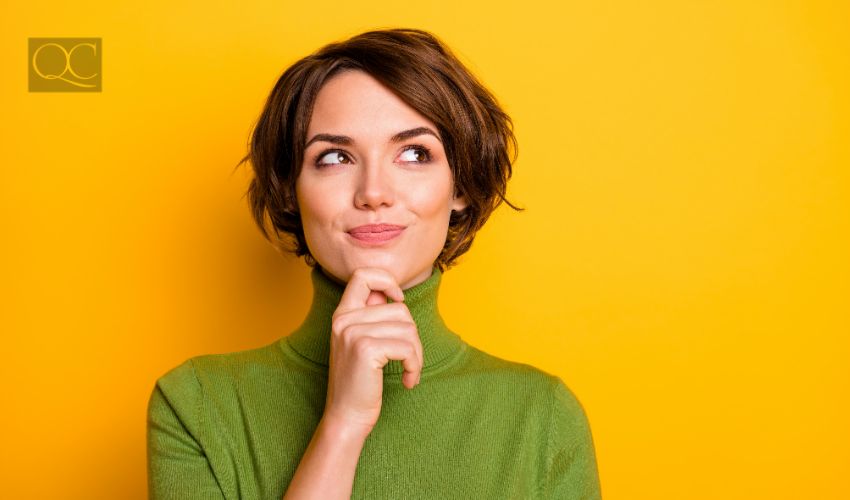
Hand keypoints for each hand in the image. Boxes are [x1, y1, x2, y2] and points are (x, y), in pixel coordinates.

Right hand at [321, 267, 423, 434]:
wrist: (346, 417)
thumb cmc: (360, 382)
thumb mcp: (361, 343)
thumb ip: (372, 316)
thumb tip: (394, 295)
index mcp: (342, 314)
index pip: (363, 275)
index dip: (386, 280)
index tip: (397, 299)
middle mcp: (344, 319)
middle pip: (400, 309)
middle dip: (413, 337)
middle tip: (409, 360)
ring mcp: (353, 332)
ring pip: (408, 328)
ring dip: (416, 354)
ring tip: (409, 371)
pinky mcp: (366, 348)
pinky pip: (407, 347)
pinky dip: (415, 365)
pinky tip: (408, 380)